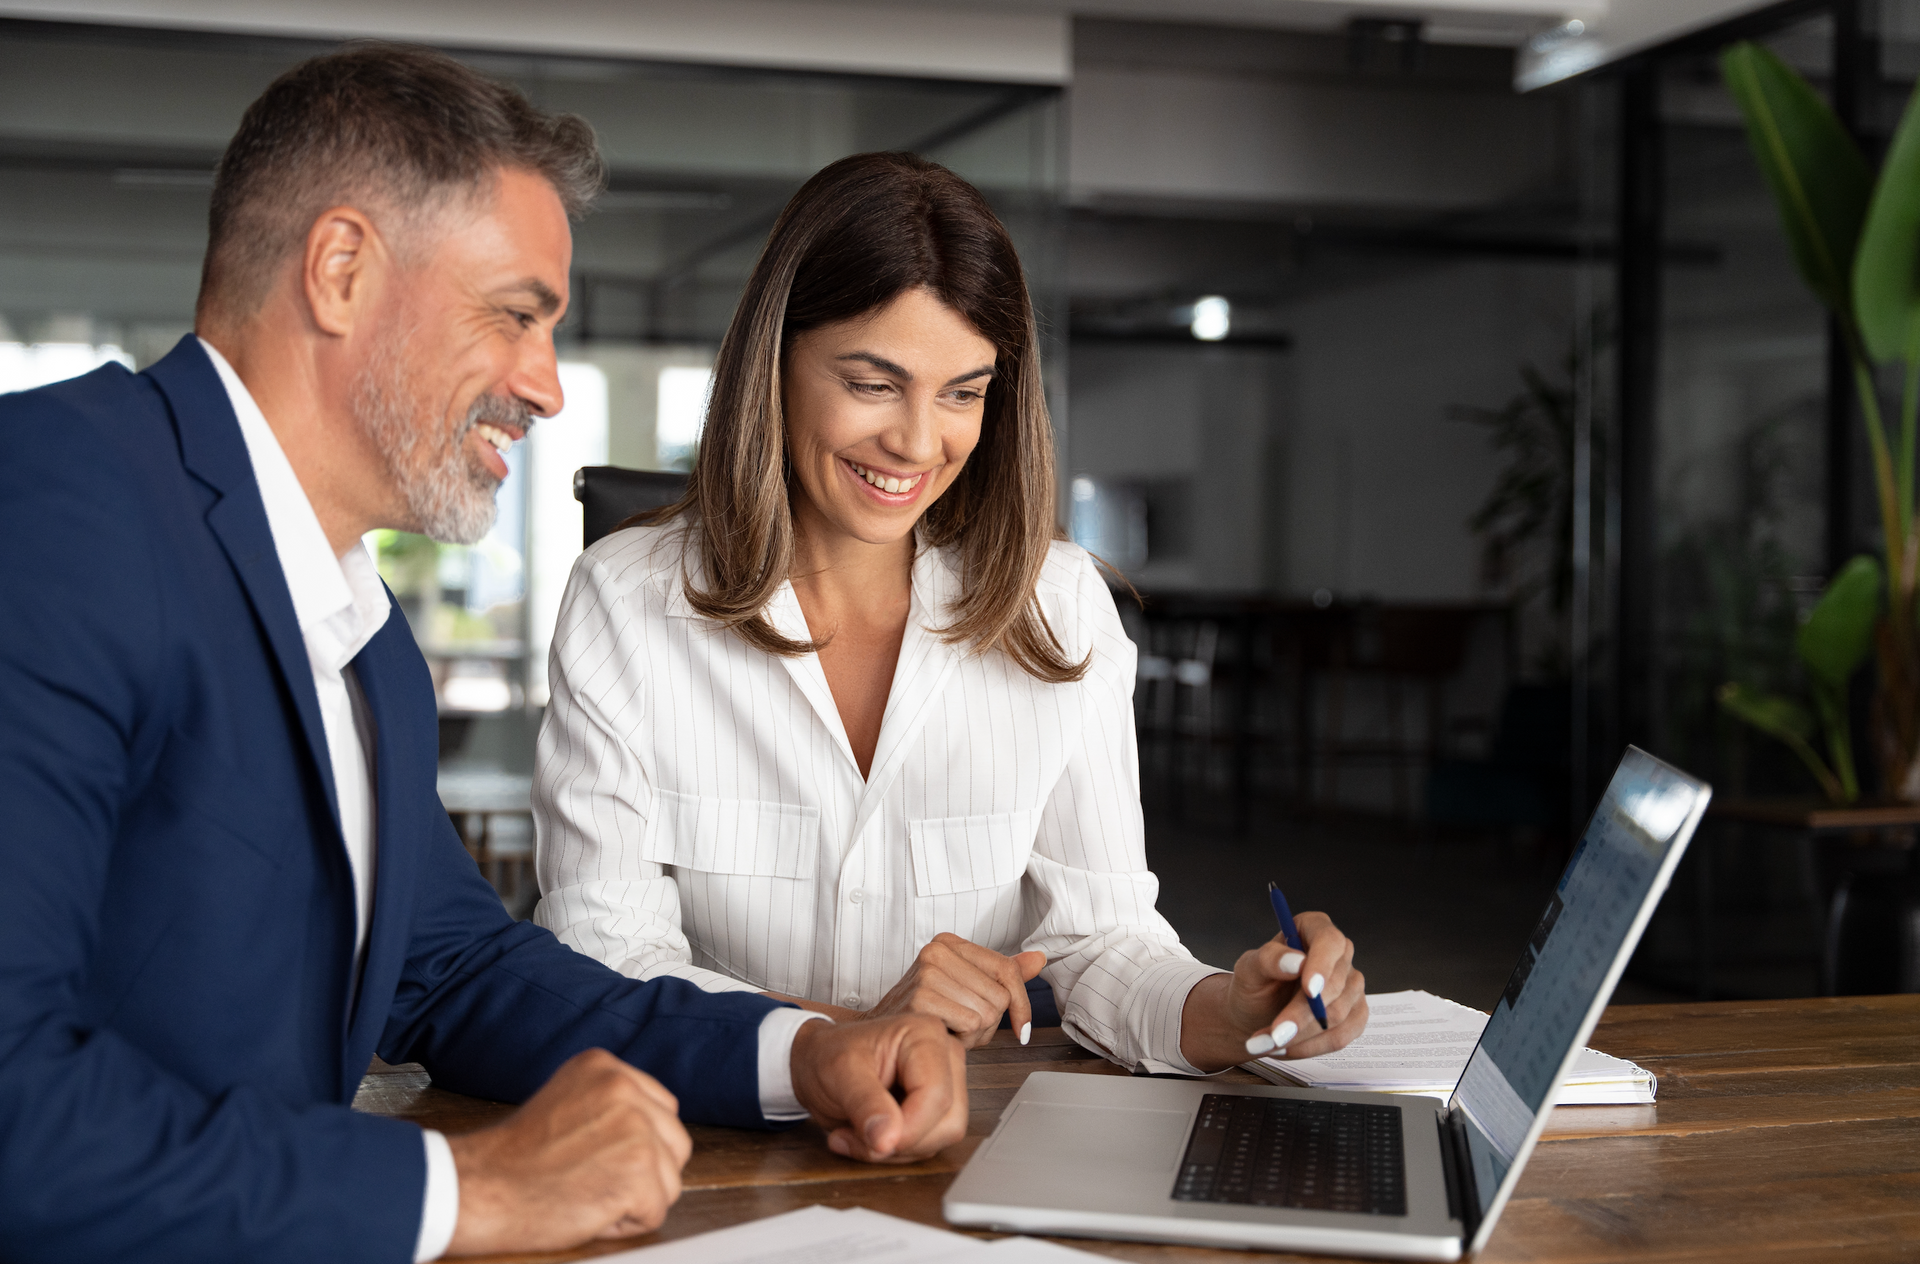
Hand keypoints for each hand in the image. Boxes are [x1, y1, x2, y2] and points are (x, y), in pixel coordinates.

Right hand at [444, 1048, 690, 1255]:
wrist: (477, 1188)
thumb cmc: (513, 1158)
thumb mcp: (566, 1102)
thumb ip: (611, 1105)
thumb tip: (655, 1126)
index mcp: (607, 1067)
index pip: (662, 1110)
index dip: (637, 1145)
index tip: (597, 1157)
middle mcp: (625, 1089)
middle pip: (674, 1143)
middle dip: (644, 1172)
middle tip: (590, 1179)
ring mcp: (635, 1129)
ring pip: (670, 1180)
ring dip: (634, 1199)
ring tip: (585, 1191)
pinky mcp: (637, 1173)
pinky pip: (655, 1212)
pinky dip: (624, 1224)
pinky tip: (586, 1209)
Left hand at [789, 1012, 967, 1162]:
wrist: (815, 1063)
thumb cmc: (827, 1056)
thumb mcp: (838, 1073)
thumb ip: (865, 1104)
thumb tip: (888, 1140)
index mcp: (925, 1034)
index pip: (937, 1095)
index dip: (908, 1129)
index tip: (873, 1141)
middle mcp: (944, 1056)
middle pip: (948, 1121)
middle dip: (901, 1142)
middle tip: (856, 1136)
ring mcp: (946, 1082)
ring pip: (944, 1137)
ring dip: (897, 1149)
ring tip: (858, 1134)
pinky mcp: (937, 1107)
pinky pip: (931, 1144)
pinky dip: (897, 1151)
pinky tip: (870, 1135)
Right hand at [860, 933, 1046, 1047]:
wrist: (882, 1035)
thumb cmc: (926, 1012)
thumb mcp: (966, 987)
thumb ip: (1002, 973)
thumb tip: (1039, 958)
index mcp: (949, 943)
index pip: (1007, 969)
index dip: (1021, 1003)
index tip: (1021, 1027)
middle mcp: (937, 951)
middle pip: (999, 995)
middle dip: (990, 1023)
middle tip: (963, 1026)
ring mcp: (927, 972)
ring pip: (988, 1013)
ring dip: (976, 1034)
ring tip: (952, 1029)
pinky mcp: (921, 998)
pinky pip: (971, 1024)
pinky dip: (963, 1039)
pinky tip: (944, 1035)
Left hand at [1178, 911, 1367, 1071]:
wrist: (1255, 1015)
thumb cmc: (1253, 986)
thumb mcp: (1248, 969)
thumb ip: (1268, 959)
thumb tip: (1296, 961)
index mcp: (1313, 929)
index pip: (1330, 941)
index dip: (1322, 966)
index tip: (1309, 990)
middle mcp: (1339, 955)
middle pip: (1335, 985)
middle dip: (1302, 1014)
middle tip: (1276, 1033)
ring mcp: (1351, 986)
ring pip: (1337, 1015)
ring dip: (1301, 1035)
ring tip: (1268, 1042)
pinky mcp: (1355, 1016)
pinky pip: (1341, 1037)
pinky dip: (1311, 1047)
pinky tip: (1287, 1047)